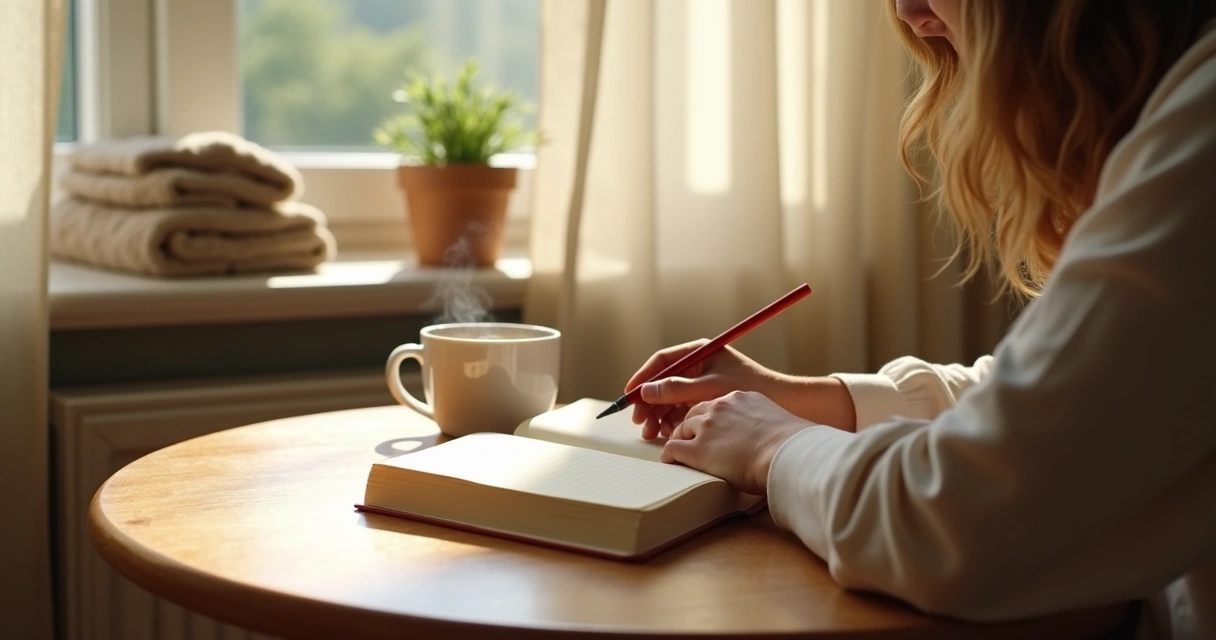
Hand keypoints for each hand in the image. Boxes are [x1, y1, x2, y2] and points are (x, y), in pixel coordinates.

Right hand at [626, 341, 858, 438]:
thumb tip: (646, 391)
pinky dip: (672, 420)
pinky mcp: (708, 400)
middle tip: (640, 422)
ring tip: (652, 434)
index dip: (643, 377)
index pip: (663, 360)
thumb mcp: (711, 388)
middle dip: (649, 402)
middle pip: (663, 381)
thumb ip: (677, 389)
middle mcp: (699, 364)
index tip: (630, 394)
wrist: (784, 403)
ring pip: (671, 398)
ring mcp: (703, 383)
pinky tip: (666, 434)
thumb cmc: (751, 388)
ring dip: (659, 415)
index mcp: (701, 351)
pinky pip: (682, 408)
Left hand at [660, 391, 815, 494]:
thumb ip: (762, 425)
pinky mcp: (698, 448)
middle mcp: (720, 406)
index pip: (716, 405)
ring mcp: (707, 426)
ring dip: (679, 440)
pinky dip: (670, 455)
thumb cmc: (791, 446)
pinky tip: (671, 462)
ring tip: (678, 452)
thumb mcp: (775, 423)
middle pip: (694, 413)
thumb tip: (768, 439)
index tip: (709, 429)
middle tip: (688, 439)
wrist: (788, 453)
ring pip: (682, 429)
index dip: (710, 418)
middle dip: (690, 426)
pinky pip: (674, 448)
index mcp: (741, 398)